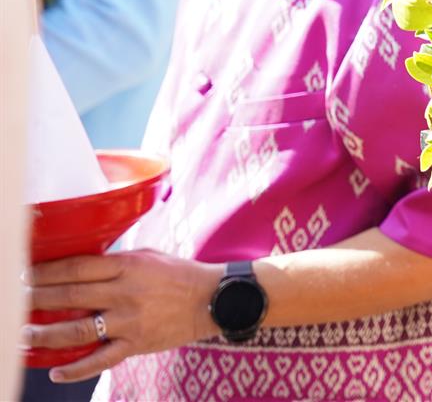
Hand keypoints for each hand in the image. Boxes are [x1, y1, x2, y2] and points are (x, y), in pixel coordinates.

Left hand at [25, 250, 223, 383]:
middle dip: (38, 299)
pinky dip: (77, 369)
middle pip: (72, 295)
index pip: (77, 267)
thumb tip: (78, 266)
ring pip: (80, 329)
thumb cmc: (179, 274)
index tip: (24, 275)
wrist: (214, 299)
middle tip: (15, 303)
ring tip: (25, 334)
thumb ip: (115, 261)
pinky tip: (56, 373)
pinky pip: (102, 359)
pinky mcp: (137, 344)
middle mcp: (126, 292)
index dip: (46, 272)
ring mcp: (130, 320)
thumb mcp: (148, 257)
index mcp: (128, 266)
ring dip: (47, 333)